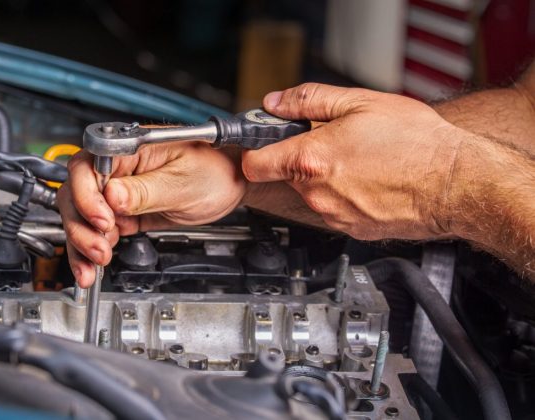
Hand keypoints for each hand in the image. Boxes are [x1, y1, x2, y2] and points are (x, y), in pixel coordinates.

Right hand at [57, 142, 246, 286]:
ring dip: (81, 244)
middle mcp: (117, 168)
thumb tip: (113, 196)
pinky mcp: (123, 211)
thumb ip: (145, 191)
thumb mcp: (183, 182)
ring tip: (93, 267)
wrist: (232, 183)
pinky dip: (91, 251)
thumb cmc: (216, 169)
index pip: (87, 167)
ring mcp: (117, 191)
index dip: (88, 196)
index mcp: (129, 149)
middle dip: (81, 226)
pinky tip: (93, 266)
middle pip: (76, 194)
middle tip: (100, 249)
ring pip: (81, 217)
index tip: (104, 220)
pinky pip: (98, 230)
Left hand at [242, 83, 461, 240]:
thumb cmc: (416, 143)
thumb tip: (277, 103)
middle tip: (334, 141)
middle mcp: (317, 193)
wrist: (455, 183)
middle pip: (287, 175)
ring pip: (312, 193)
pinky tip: (371, 180)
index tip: (262, 141)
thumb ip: (308, 101)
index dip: (253, 149)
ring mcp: (334, 215)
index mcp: (311, 159)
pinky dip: (344, 195)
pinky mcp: (352, 229)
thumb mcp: (360, 103)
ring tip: (361, 160)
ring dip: (325, 177)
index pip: (253, 163)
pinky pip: (334, 209)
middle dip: (301, 157)